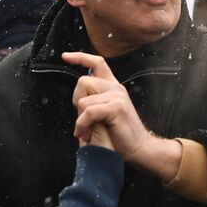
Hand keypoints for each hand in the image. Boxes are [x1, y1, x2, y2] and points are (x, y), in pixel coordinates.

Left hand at [62, 51, 181, 181]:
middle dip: (77, 102)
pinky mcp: (116, 107)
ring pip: (84, 100)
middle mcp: (116, 88)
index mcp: (113, 87)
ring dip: (80, 120)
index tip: (66, 57)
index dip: (80, 58)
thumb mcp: (105, 113)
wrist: (139, 148)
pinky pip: (89, 112)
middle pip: (84, 81)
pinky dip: (82, 125)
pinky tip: (85, 134)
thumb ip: (95, 101)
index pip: (97, 63)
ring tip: (87, 131)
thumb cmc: (121, 135)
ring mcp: (117, 96)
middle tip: (84, 120)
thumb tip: (79, 98)